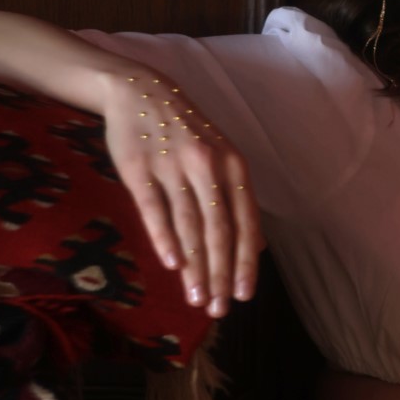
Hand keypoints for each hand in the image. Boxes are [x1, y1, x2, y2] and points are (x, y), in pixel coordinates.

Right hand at [101, 68, 263, 315]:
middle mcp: (209, 167)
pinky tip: (171, 265)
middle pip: (219, 230)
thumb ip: (237, 200)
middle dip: (220, 274)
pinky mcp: (140, 168)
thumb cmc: (186, 132)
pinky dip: (165, 238)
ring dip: (194, 267)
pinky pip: (155, 209)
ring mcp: (174, 167)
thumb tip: (258, 246)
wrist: (141, 91)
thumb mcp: (221, 157)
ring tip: (195, 299)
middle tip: (218, 309)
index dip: (245, 262)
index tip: (244, 295)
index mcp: (234, 168)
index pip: (245, 223)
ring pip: (189, 225)